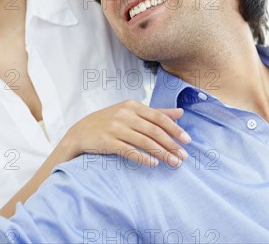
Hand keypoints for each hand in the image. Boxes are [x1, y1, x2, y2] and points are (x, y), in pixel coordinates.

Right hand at [60, 100, 190, 166]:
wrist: (80, 132)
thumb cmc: (110, 121)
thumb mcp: (131, 112)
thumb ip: (156, 112)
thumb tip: (180, 112)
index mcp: (132, 105)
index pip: (159, 117)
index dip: (175, 129)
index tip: (188, 140)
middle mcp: (124, 114)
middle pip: (153, 130)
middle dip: (171, 144)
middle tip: (184, 156)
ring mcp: (115, 127)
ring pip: (144, 141)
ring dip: (161, 153)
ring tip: (173, 162)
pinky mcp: (106, 141)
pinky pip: (128, 150)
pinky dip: (142, 157)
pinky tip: (153, 164)